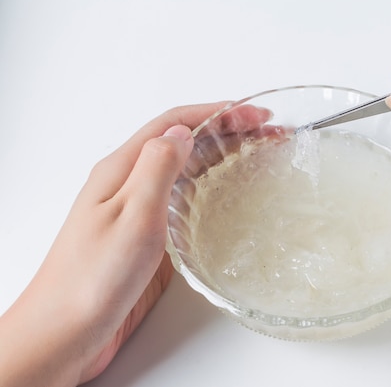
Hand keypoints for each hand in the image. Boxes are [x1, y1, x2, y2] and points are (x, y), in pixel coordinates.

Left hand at [0, 102, 272, 386]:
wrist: (65, 333)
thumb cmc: (92, 279)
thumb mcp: (131, 216)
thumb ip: (157, 168)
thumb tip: (183, 131)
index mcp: (122, 169)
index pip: (175, 123)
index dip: (218, 112)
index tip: (256, 114)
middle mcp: (130, 184)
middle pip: (184, 141)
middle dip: (228, 130)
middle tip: (268, 132)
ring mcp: (139, 210)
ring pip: (186, 169)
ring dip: (223, 156)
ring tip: (259, 155)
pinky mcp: (149, 237)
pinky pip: (184, 201)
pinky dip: (212, 188)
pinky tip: (230, 197)